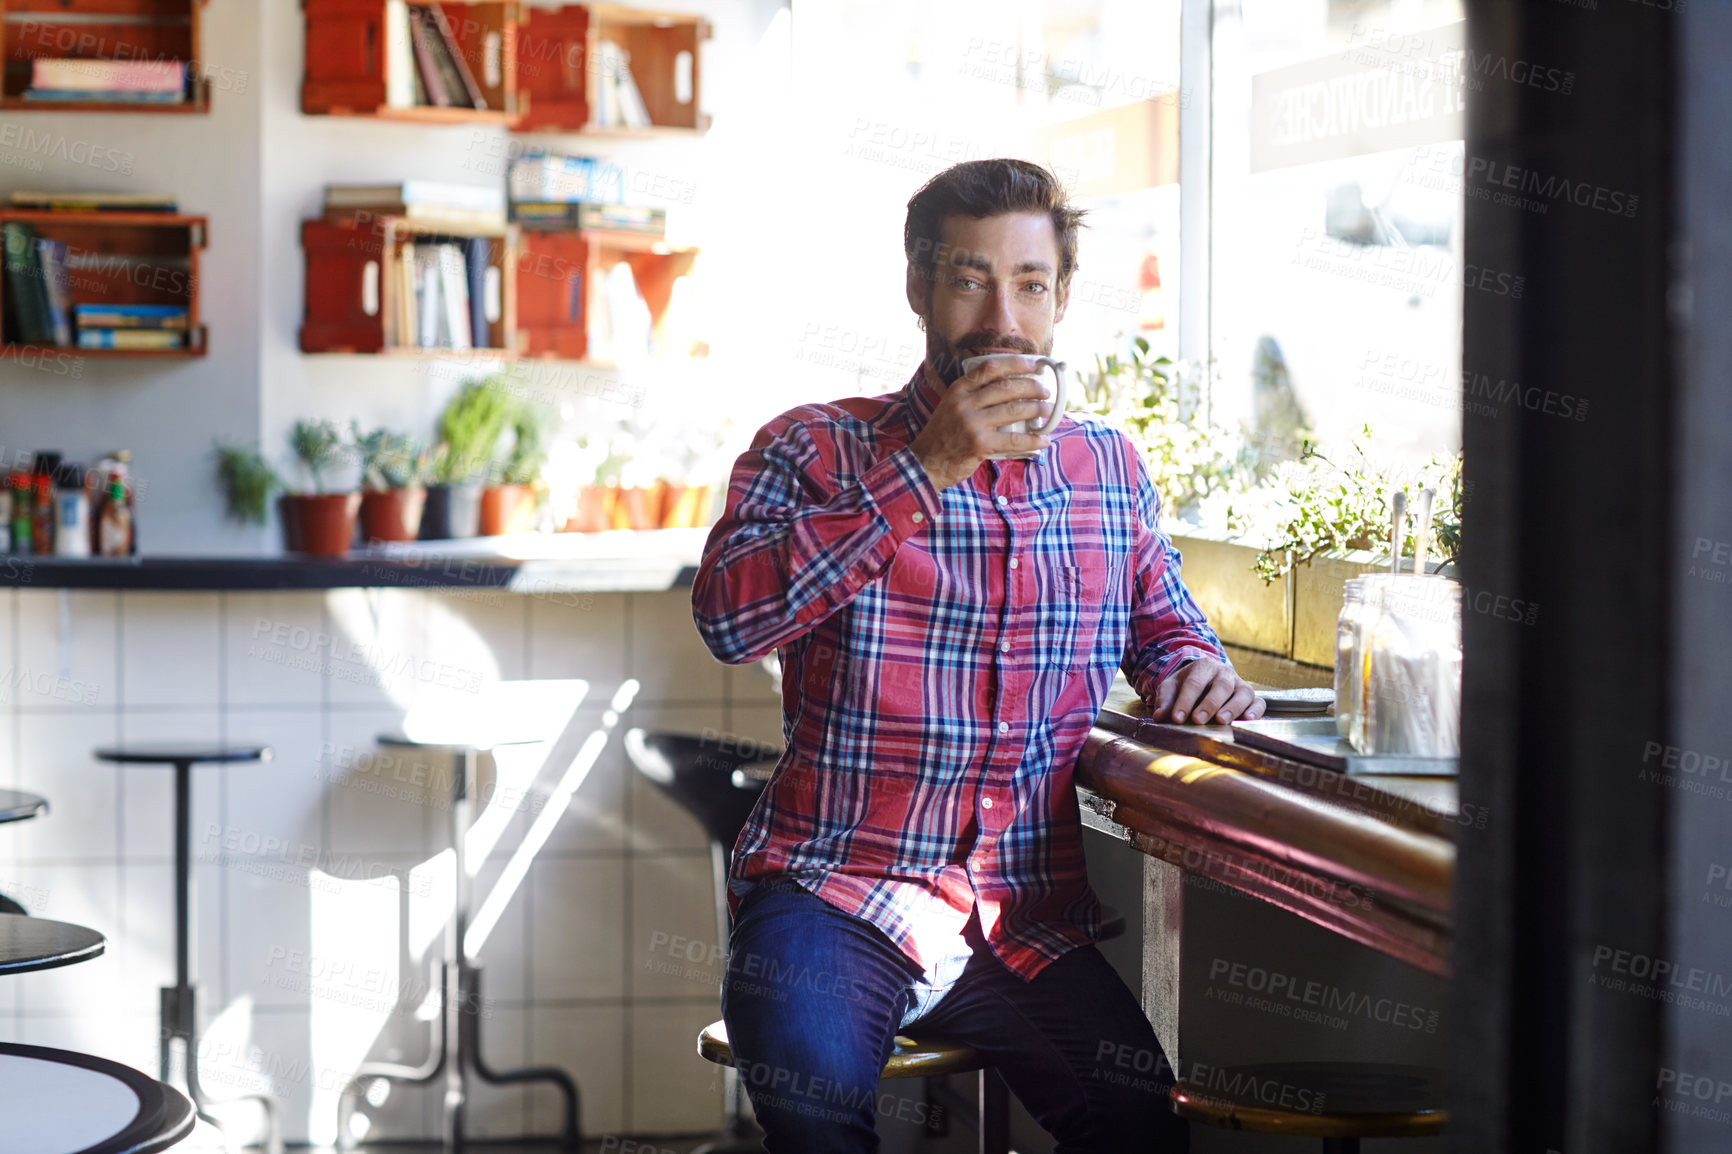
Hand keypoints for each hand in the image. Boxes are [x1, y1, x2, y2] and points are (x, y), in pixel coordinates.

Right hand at [908, 357, 1055, 490]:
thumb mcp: (952, 406)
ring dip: (1038, 410)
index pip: (990, 367)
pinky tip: (1044, 440)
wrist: (925, 463)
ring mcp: (972, 423)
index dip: (1016, 363)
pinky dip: (1033, 440)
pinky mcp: (980, 444)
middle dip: (1033, 387)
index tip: (1034, 363)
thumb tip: (1011, 388)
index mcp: (958, 389)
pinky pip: (1014, 440)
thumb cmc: (943, 435)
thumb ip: (974, 396)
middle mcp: (965, 402)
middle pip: (1007, 387)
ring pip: (1015, 410)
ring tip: (1050, 412)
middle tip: (1046, 391)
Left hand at [1148, 658, 1265, 725]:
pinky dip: (1255, 711)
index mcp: (1203, 667)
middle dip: (1209, 704)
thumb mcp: (1172, 687)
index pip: (1194, 683)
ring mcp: (1240, 684)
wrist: (1206, 679)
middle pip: (1220, 686)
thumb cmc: (1188, 685)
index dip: (1185, 701)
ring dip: (1232, 708)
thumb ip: (1165, 700)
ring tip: (1222, 721)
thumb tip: (1159, 716)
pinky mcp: (1251, 697)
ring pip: (1242, 693)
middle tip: (1198, 720)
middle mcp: (1224, 673)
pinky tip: (1247, 719)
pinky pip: (1258, 702)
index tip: (1176, 718)